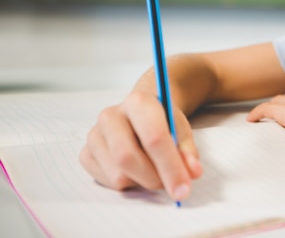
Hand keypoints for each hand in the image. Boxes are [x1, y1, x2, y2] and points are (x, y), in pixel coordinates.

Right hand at [79, 91, 202, 201]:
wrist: (142, 112)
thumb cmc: (163, 121)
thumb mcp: (181, 129)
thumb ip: (188, 151)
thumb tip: (192, 172)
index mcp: (138, 102)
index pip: (153, 138)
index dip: (170, 167)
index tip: (183, 188)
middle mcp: (110, 115)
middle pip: (127, 158)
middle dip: (154, 178)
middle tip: (170, 185)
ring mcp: (94, 135)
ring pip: (117, 175)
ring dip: (141, 182)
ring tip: (153, 169)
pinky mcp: (86, 153)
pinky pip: (107, 182)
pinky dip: (127, 183)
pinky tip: (136, 169)